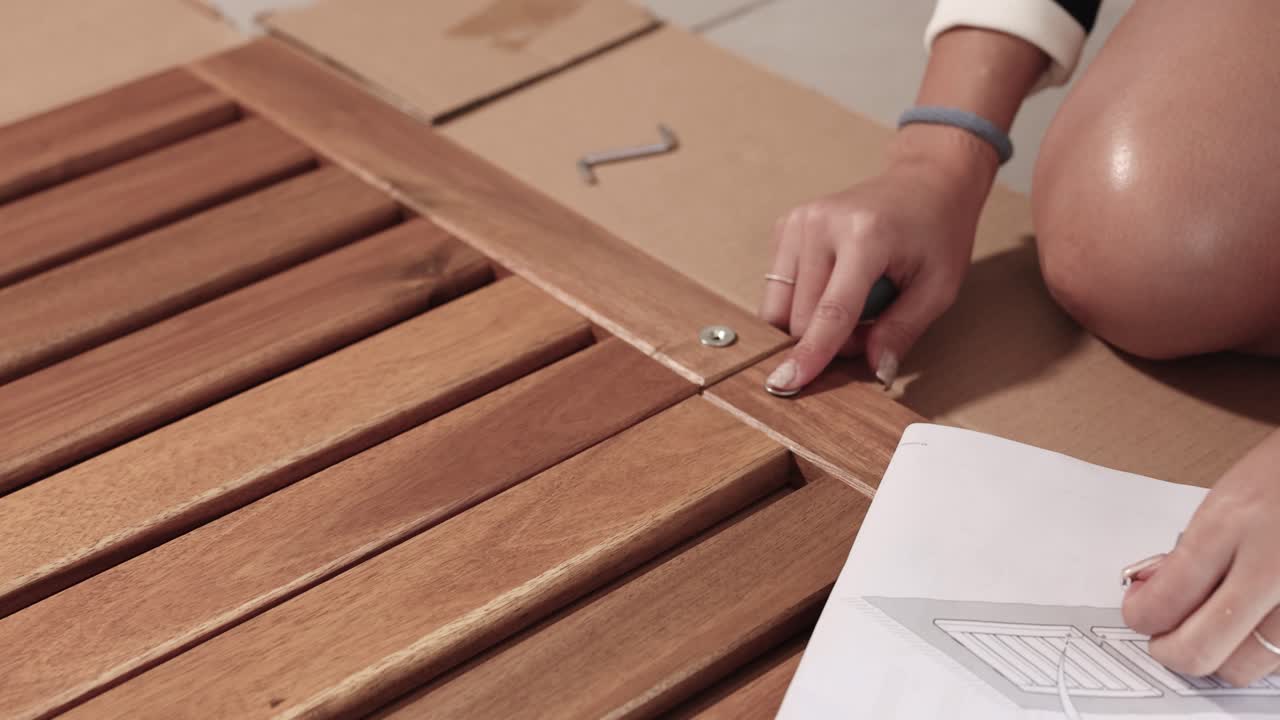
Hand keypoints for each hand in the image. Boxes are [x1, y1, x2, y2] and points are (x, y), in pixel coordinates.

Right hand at [757, 127, 994, 393]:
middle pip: (800, 316)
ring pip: (780, 306)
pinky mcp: (785, 226)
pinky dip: (801, 302)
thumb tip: (873, 369)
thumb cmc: (936, 231)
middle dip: (827, 340)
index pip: (831, 311)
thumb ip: (902, 330)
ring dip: (810, 323)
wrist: (925, 180)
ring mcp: (797, 222)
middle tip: (869, 326)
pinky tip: (832, 287)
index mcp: (865, 236)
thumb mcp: (938, 287)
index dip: (810, 354)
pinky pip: (778, 288)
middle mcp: (821, 224)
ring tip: (851, 305)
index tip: (787, 383)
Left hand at [1123, 429, 1279, 685]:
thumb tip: (1147, 595)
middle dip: (1169, 650)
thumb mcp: (1221, 501)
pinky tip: (1245, 626)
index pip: (1166, 600)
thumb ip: (1185, 554)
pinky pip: (1277, 660)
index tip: (1137, 611)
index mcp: (1231, 527)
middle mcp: (1272, 569)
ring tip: (1205, 628)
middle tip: (1161, 636)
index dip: (1140, 616)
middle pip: (1202, 649)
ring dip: (1214, 657)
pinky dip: (1253, 652)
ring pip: (1242, 668)